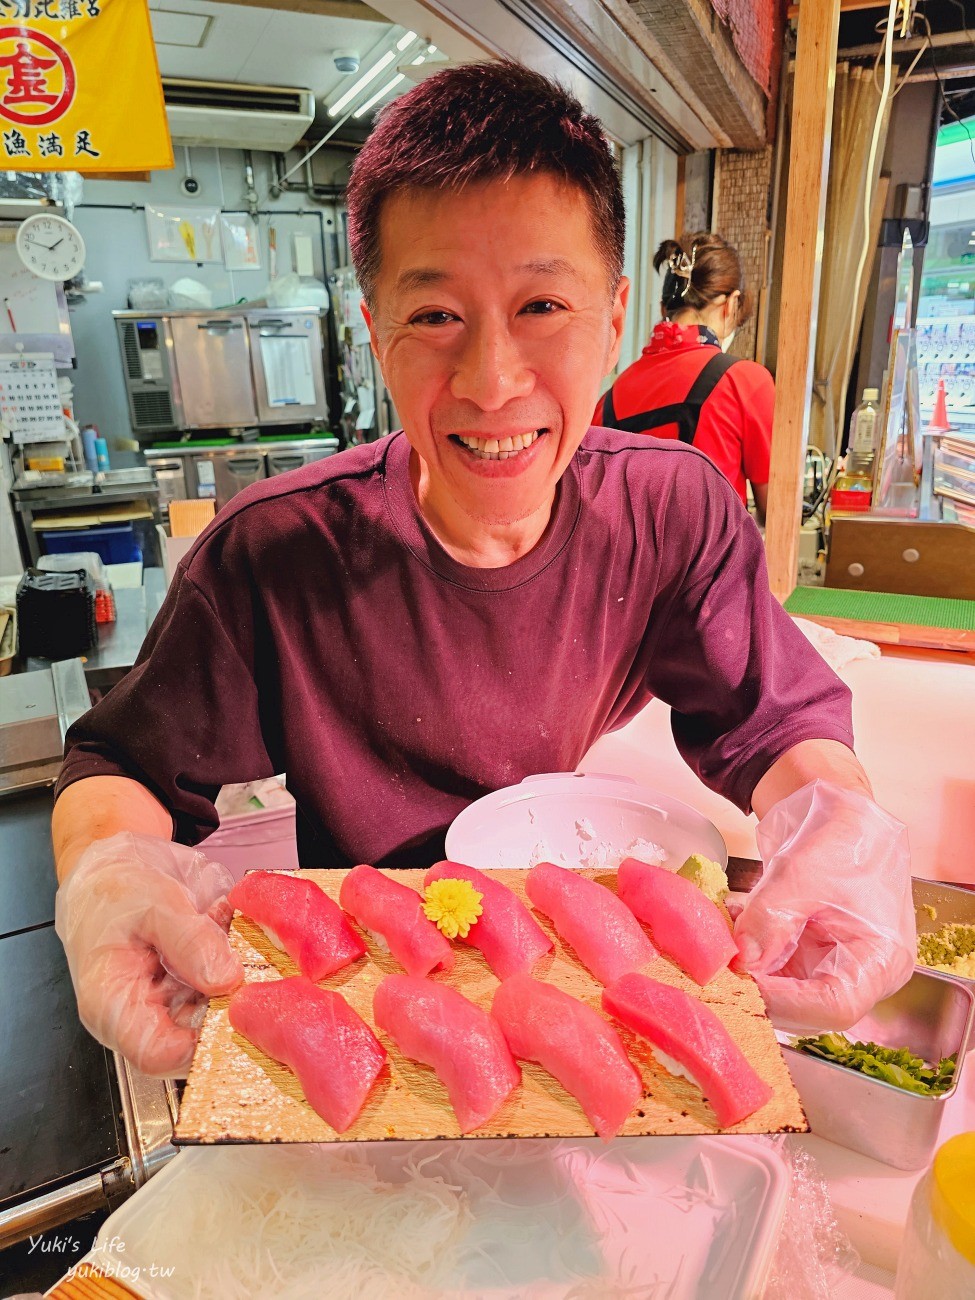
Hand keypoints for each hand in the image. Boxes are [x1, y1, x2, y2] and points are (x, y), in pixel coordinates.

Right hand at [55, 832, 242, 1076]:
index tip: (231, 1010)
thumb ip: (188, 941)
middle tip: (249, 966)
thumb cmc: (114, 892)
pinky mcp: (212, 980)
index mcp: (117, 1008)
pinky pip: (243, 983)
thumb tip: (225, 979)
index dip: (198, 1045)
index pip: (158, 1054)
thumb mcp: (150, 904)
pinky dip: (253, 956)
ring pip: (230, 1013)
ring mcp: (188, 999)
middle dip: (234, 1008)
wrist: (123, 867)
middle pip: (202, 1039)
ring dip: (249, 979)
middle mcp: (155, 1013)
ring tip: (237, 933)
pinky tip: (237, 925)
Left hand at [734, 781, 915, 1030]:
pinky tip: (727, 920)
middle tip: (715, 963)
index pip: (835, 1005)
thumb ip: (772, 915)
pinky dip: (743, 949)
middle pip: (805, 1007)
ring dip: (743, 968)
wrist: (836, 811)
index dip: (785, 1002)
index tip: (742, 981)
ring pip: (780, 989)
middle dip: (756, 987)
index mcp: (880, 959)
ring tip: (718, 935)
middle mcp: (857, 972)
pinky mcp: (802, 954)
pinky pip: (768, 966)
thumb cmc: (841, 836)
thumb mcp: (805, 870)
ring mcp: (828, 965)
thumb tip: (741, 958)